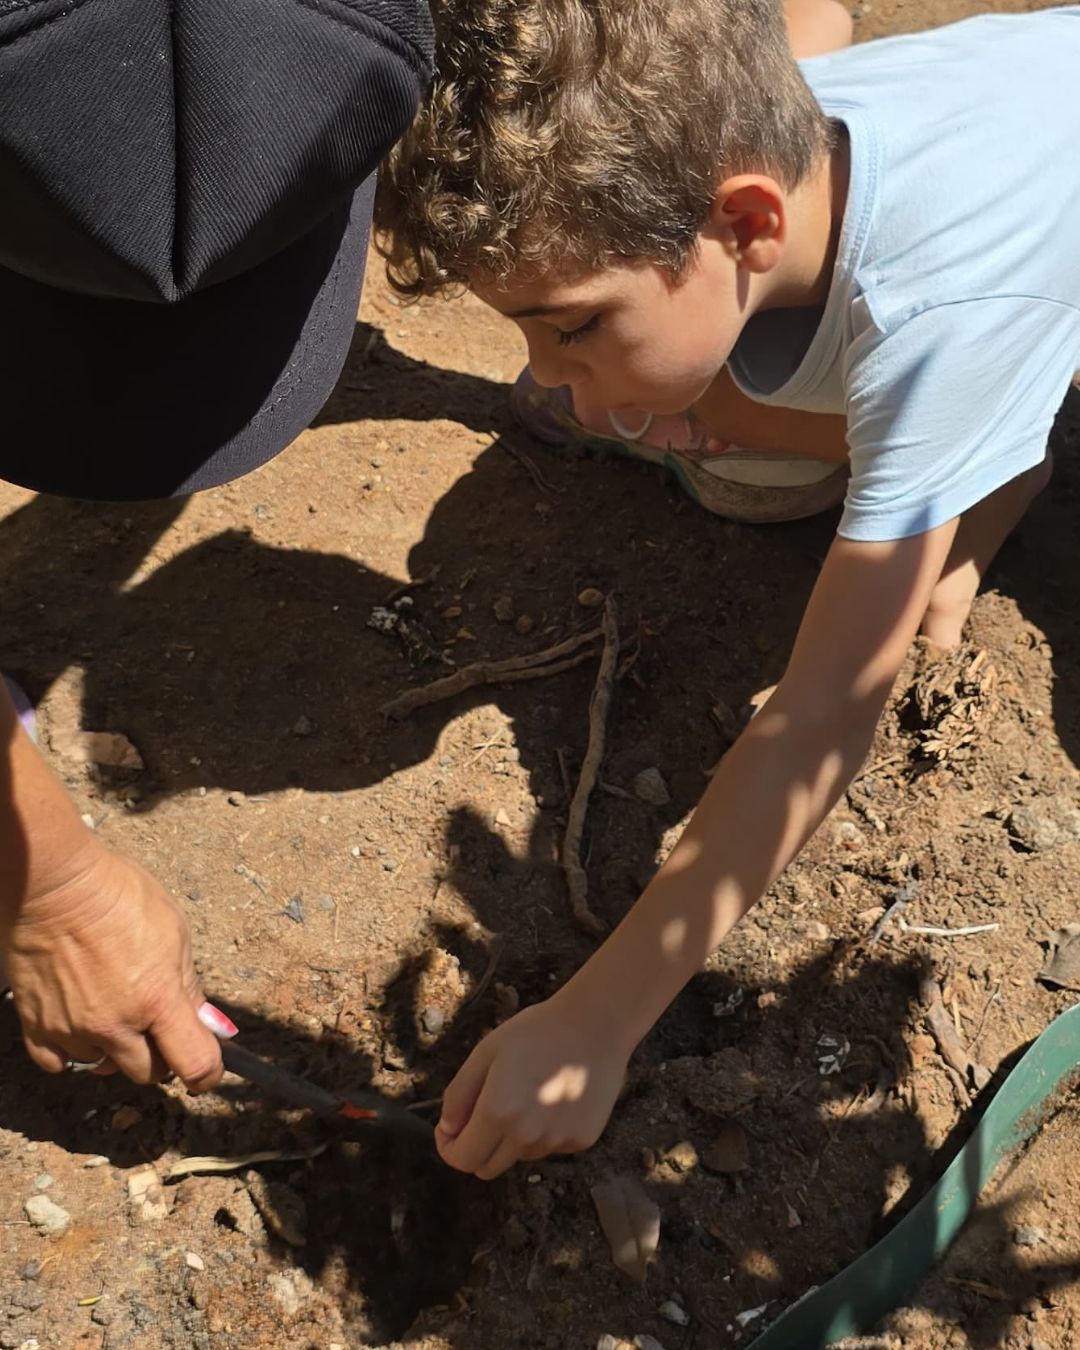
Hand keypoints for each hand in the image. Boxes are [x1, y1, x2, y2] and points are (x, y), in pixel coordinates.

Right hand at [1, 845, 223, 1089]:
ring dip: (116, 1049)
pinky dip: (73, 1052)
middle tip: (158, 1026)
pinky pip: (59, 1063)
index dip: (207, 1074)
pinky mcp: (36, 1026)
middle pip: (148, 1073)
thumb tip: (207, 1023)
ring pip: (105, 1066)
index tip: (207, 1069)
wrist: (54, 884)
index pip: (195, 1064)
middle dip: (161, 1056)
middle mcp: (114, 1024)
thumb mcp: (174, 931)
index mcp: (156, 999)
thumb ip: (188, 986)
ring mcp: (71, 1030)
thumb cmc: (120, 896)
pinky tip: (81, 1024)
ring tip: (114, 1008)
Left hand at [435, 992, 630, 1178]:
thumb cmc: (537, 1031)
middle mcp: (527, 1136)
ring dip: (512, 1138)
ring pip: (518, 1156)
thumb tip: (447, 1129)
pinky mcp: (581, 1141)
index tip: (451, 1129)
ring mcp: (557, 1142)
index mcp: (498, 1112)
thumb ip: (458, 1094)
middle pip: (487, 1168)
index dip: (449, 1147)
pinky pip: (548, 1147)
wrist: (596, 1025)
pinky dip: (543, 1132)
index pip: (462, 1159)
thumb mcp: (486, 1052)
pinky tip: (556, 1098)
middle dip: (477, 1147)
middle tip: (484, 1114)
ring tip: (529, 1094)